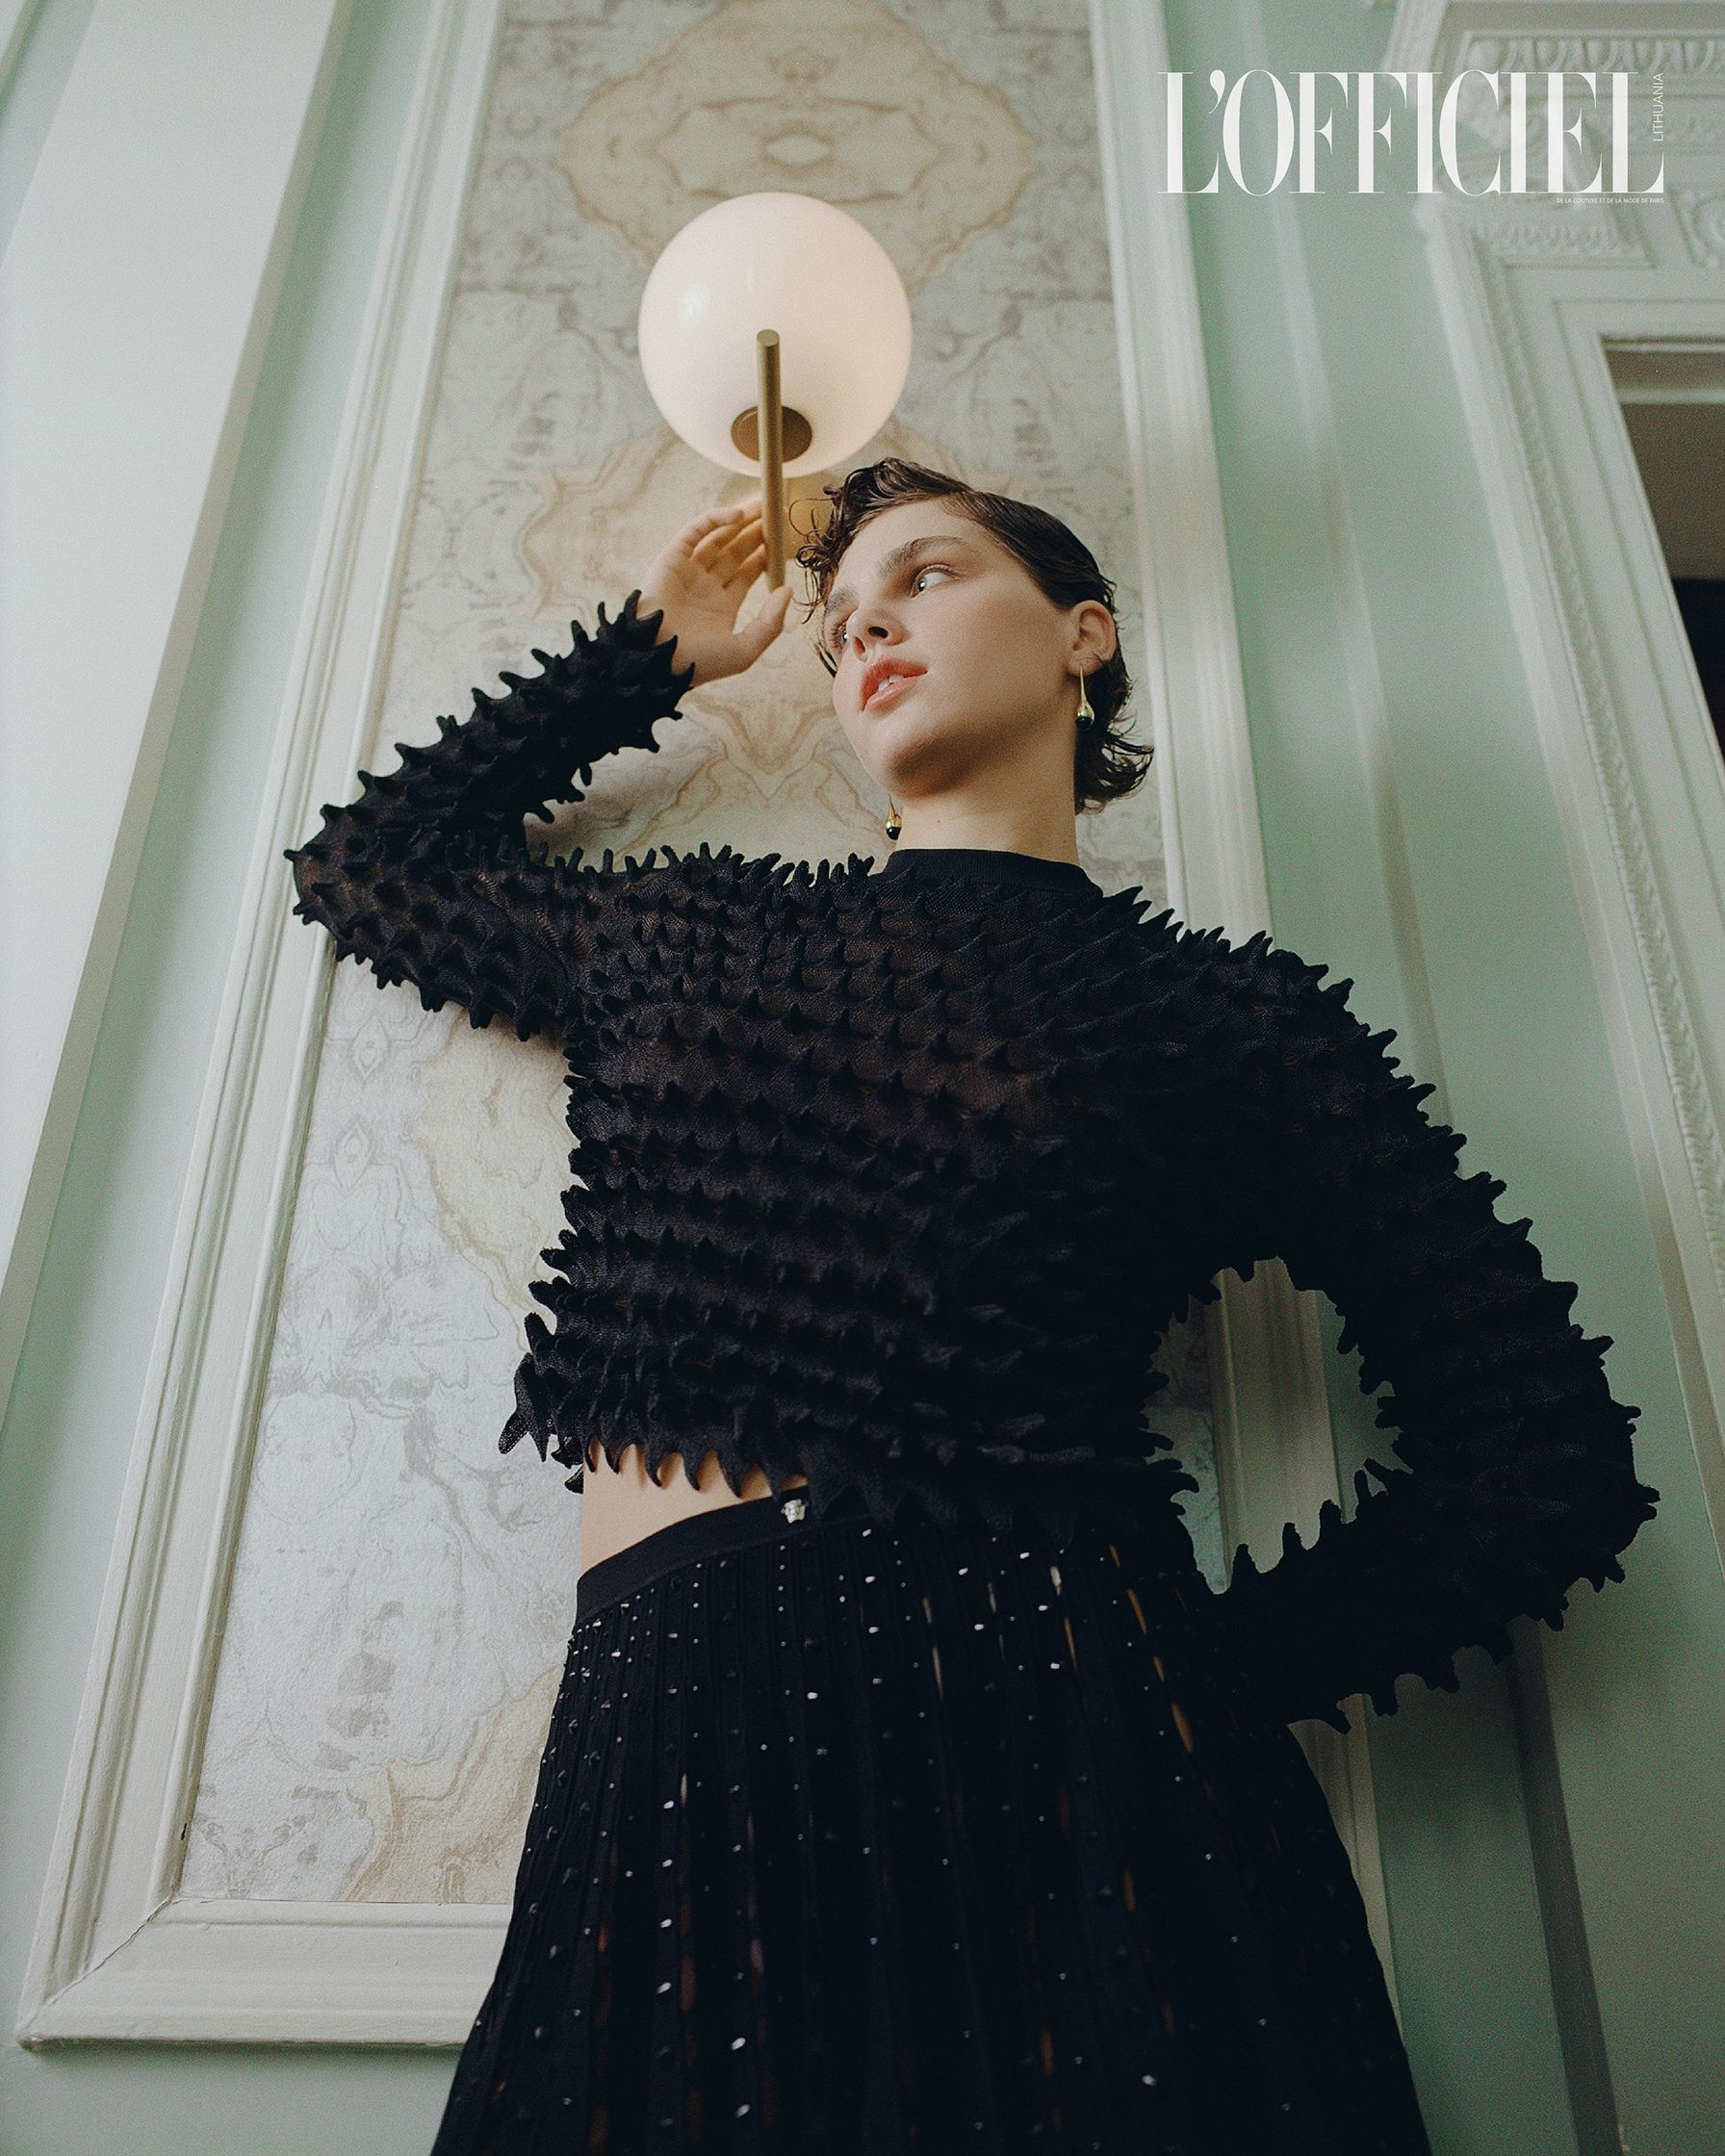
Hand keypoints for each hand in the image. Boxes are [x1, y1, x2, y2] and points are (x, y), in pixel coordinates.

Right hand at [637, 500, 794, 689]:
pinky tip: (738, 516)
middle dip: (756, 533)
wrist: (659, 658)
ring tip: (764, 505)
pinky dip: (714, 519)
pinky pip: (695, 531)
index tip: (784, 540)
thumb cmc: (700, 662)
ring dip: (740, 521)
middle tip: (779, 515)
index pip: (747, 573)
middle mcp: (705, 586)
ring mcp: (688, 571)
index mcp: (721, 607)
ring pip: (718, 537)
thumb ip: (770, 623)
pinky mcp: (671, 558)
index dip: (765, 555)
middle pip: (735, 551)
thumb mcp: (744, 650)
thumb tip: (787, 590)